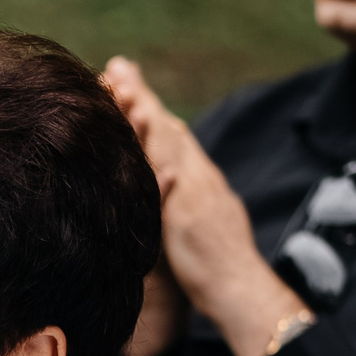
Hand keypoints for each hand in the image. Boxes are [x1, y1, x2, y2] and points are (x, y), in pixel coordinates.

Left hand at [104, 57, 307, 355]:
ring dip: (145, 111)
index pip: (170, 137)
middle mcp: (200, 177)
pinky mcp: (190, 210)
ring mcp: (197, 191)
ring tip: (121, 83)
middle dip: (142, 96)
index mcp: (198, 181)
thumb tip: (165, 188)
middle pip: (167, 128)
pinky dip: (155, 152)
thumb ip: (178, 202)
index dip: (147, 109)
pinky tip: (142, 134)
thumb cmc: (216, 267)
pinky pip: (169, 175)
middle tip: (116, 65)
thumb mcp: (191, 225)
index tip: (123, 82)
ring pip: (168, 143)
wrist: (240, 290)